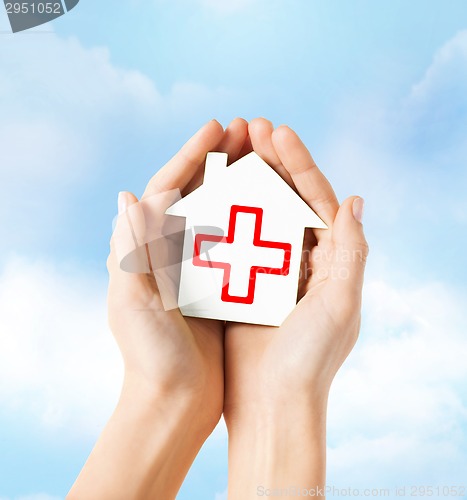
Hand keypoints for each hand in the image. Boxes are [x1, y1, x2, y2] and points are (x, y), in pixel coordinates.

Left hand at [69, 118, 249, 499]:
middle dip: (221, 159)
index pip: (168, 187)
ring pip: (224, 212)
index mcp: (146, 249)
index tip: (218, 127)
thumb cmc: (150, 357)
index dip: (191, 154)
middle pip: (199, 192)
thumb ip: (130, 251)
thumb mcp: (133, 302)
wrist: (175, 402)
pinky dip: (257, 220)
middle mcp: (173, 252)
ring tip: (267, 157)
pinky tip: (279, 206)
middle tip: (249, 131)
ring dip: (243, 183)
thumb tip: (126, 195)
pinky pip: (242, 243)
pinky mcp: (223, 286)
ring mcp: (200, 267)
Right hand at [224, 118, 368, 495]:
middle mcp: (303, 261)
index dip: (299, 163)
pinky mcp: (243, 283)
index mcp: (331, 260)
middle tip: (249, 128)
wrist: (272, 403)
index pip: (317, 199)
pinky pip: (233, 240)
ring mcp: (271, 269)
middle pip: (287, 199)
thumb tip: (355, 199)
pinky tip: (209, 191)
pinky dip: (223, 215)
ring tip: (229, 149)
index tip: (277, 132)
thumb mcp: (340, 304)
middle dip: (271, 162)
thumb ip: (352, 252)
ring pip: (258, 214)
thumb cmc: (310, 360)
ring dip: (245, 180)